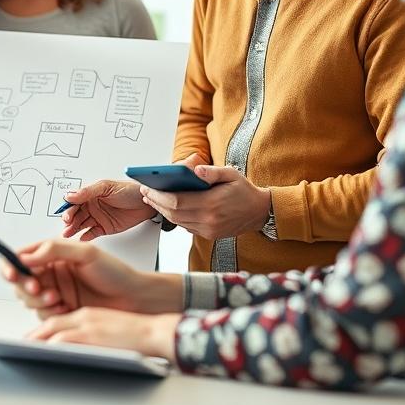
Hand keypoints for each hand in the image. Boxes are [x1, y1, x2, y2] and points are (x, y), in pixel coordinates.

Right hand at [1, 239, 163, 318]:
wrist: (133, 299)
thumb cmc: (115, 273)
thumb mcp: (86, 253)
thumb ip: (54, 250)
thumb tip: (26, 256)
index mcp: (53, 254)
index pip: (21, 256)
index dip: (10, 264)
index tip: (12, 272)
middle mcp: (51, 272)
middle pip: (20, 280)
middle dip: (26, 286)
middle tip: (39, 288)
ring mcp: (54, 292)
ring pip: (28, 299)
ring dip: (39, 300)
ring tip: (58, 299)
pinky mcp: (59, 310)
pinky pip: (41, 314)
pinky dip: (49, 313)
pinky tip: (65, 308)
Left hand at [28, 308, 179, 362]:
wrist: (153, 332)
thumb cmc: (134, 333)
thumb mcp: (106, 327)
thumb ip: (89, 332)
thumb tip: (75, 347)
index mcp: (87, 314)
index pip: (57, 320)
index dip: (41, 331)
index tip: (32, 339)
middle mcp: (83, 316)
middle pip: (50, 324)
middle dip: (34, 336)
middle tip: (22, 346)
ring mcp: (87, 324)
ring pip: (53, 330)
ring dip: (38, 341)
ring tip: (26, 350)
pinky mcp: (92, 334)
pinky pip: (64, 338)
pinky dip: (51, 345)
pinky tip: (45, 351)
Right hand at [60, 180, 154, 239]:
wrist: (146, 202)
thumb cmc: (129, 190)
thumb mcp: (106, 187)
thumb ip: (87, 191)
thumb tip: (71, 195)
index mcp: (91, 194)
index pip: (74, 201)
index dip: (68, 208)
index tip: (65, 214)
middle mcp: (93, 206)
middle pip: (76, 214)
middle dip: (69, 220)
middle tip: (66, 225)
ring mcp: (98, 217)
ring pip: (82, 224)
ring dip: (74, 229)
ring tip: (68, 233)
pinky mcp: (105, 228)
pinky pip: (92, 233)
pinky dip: (86, 236)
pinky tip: (81, 238)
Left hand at [141, 164, 270, 240]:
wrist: (260, 212)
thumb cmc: (244, 191)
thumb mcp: (231, 174)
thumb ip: (212, 171)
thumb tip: (195, 170)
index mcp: (212, 204)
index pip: (176, 201)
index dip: (158, 196)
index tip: (147, 187)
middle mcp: (208, 220)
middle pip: (173, 213)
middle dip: (156, 202)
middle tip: (144, 192)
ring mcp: (208, 230)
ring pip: (177, 222)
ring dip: (162, 211)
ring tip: (152, 198)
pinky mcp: (209, 235)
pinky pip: (186, 226)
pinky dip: (174, 217)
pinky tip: (167, 207)